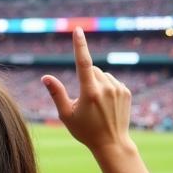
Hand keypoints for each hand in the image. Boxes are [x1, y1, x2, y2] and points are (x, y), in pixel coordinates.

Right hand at [42, 27, 131, 152]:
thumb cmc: (85, 130)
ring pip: (103, 75)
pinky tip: (106, 104)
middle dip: (85, 79)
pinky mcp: (126, 91)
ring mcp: (118, 88)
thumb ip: (56, 93)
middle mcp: (106, 87)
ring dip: (96, 83)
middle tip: (84, 101)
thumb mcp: (66, 114)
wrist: (112, 142)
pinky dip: (107, 88)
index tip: (78, 30)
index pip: (83, 63)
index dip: (79, 45)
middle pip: (92, 71)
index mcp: (89, 92)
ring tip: (96, 104)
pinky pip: (112, 81)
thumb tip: (45, 77)